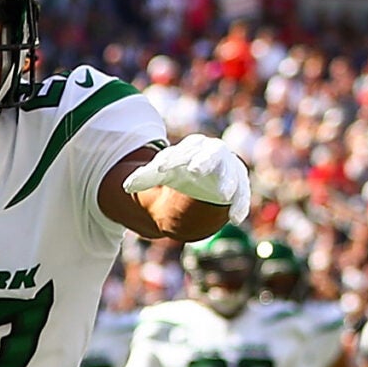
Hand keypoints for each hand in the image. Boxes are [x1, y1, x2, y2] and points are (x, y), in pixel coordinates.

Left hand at [123, 133, 248, 218]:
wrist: (205, 173)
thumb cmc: (180, 170)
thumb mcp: (163, 172)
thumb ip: (145, 177)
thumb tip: (125, 187)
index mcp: (192, 147)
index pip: (182, 151)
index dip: (172, 159)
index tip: (160, 168)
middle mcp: (214, 154)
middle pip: (211, 155)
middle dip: (204, 162)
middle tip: (195, 170)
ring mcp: (229, 169)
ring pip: (231, 174)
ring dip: (227, 182)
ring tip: (222, 194)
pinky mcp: (240, 186)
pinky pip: (242, 195)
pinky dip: (240, 205)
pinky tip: (235, 218)